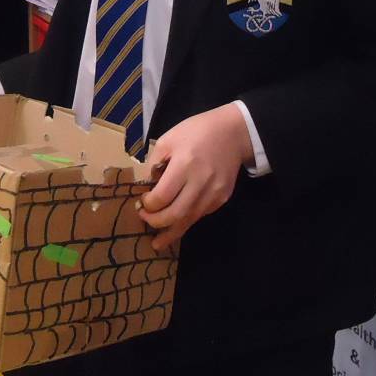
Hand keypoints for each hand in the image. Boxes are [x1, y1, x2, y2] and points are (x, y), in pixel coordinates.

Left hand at [138, 103, 254, 251]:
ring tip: (157, 243)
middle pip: (176, 214)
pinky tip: (176, 223)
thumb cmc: (196, 131)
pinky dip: (186, 220)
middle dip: (156, 222)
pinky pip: (200, 214)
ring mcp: (214, 193)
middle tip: (144, 220)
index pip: (162, 196)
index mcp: (185, 164)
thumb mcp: (168, 139)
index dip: (148, 204)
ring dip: (171, 232)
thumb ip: (154, 163)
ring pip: (189, 220)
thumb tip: (146, 186)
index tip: (141, 201)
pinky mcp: (222, 198)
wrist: (234, 132)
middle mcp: (201, 183)